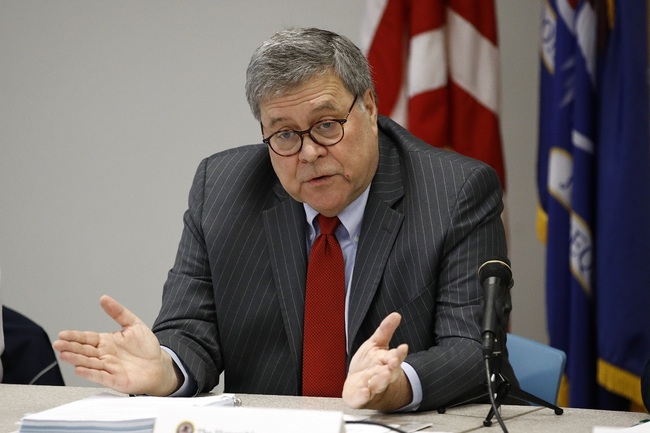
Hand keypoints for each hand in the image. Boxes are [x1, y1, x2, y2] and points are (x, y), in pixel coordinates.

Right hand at [53, 295, 180, 395]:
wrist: (159, 366)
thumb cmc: (146, 347)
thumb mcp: (134, 324)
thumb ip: (118, 312)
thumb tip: (104, 298)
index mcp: (106, 342)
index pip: (87, 338)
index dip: (75, 336)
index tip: (62, 334)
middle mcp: (104, 355)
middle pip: (84, 351)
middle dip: (70, 347)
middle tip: (57, 344)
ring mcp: (109, 368)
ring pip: (89, 364)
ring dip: (76, 360)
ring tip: (64, 355)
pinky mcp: (116, 380)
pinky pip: (101, 377)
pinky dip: (90, 374)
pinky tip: (79, 369)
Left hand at [342, 312, 410, 410]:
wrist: (359, 386)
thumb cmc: (370, 365)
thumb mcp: (376, 344)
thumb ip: (385, 330)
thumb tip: (396, 314)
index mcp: (387, 362)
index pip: (396, 357)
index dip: (399, 353)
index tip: (403, 347)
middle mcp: (382, 375)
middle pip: (389, 372)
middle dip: (391, 369)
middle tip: (391, 366)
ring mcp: (372, 387)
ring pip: (378, 385)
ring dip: (380, 382)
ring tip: (380, 378)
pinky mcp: (361, 397)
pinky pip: (363, 398)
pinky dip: (364, 396)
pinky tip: (364, 392)